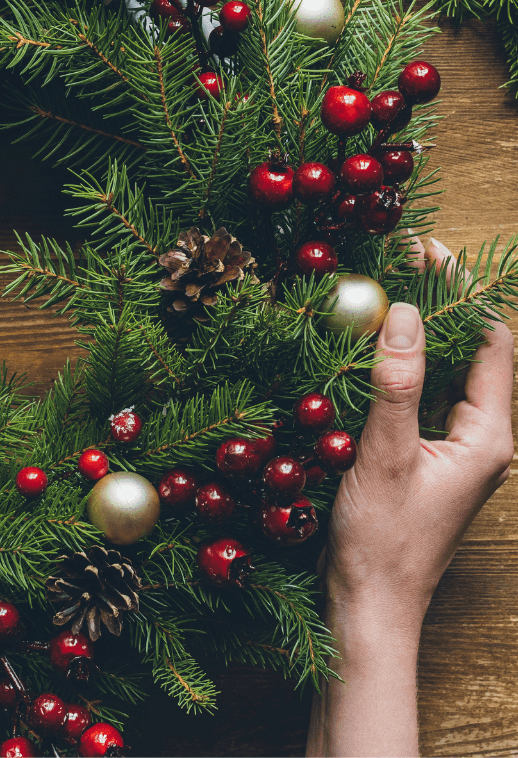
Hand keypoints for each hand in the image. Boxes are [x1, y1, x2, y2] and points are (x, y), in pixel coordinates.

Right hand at [307, 236, 513, 755]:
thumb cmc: (382, 541)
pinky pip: (421, 396)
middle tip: (399, 259)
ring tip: (381, 290)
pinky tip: (366, 349)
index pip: (489, 343)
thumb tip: (404, 313)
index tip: (428, 249)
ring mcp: (454, 450)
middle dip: (438, 302)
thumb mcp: (385, 455)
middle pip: (469, 352)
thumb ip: (396, 383)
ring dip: (416, 331)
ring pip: (443, 373)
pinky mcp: (426, 458)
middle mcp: (481, 438)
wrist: (370, 605)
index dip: (462, 290)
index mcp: (489, 436)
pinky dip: (399, 365)